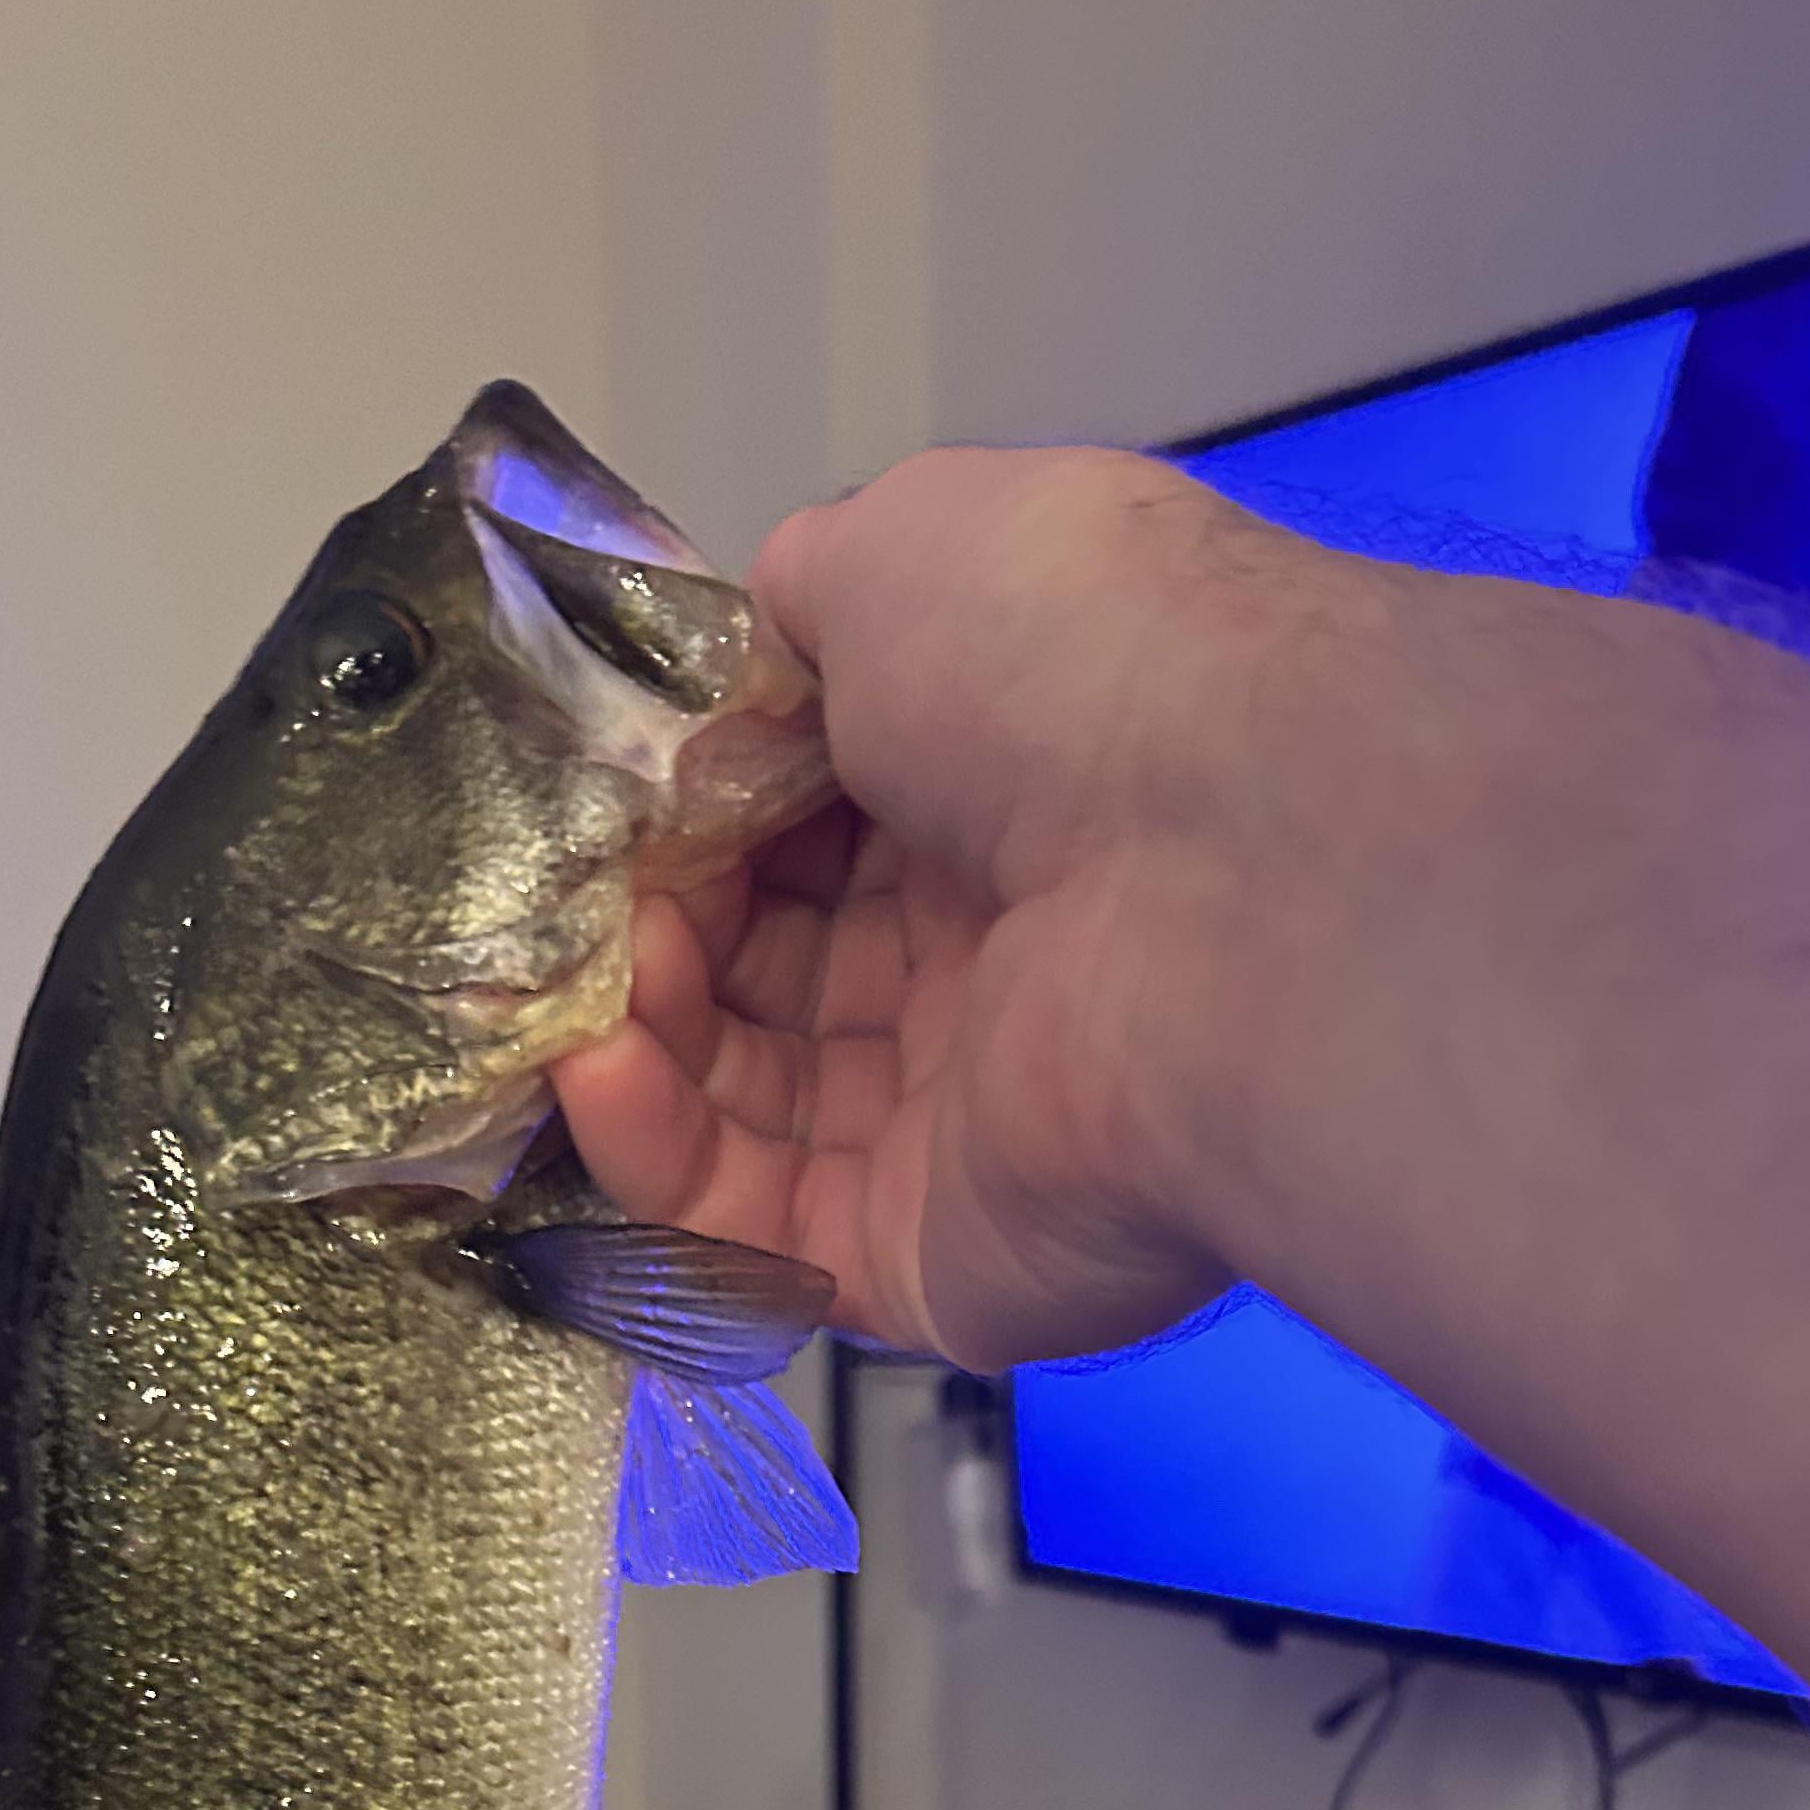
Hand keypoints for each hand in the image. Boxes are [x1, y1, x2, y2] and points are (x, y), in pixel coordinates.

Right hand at [555, 447, 1272, 1369]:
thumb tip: (737, 665)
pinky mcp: (927, 1262)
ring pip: (736, 1107)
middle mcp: (993, 962)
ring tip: (603, 968)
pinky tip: (601, 1070)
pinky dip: (654, 1156)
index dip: (686, 808)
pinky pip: (754, 1231)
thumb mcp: (915, 547)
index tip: (602, 791)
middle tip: (575, 889)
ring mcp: (962, 1124)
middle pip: (759, 969)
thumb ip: (804, 602)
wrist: (1234, 886)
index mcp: (1005, 792)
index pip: (803, 823)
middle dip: (643, 924)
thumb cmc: (1090, 681)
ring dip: (632, 1032)